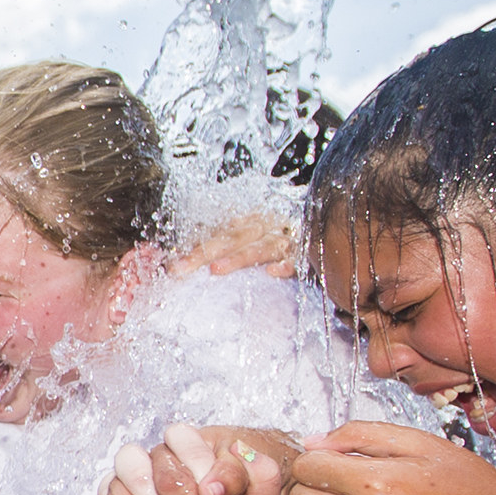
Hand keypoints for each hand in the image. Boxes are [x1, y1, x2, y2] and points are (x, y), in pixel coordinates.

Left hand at [171, 211, 295, 279]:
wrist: (321, 238)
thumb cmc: (277, 244)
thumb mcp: (249, 241)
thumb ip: (223, 249)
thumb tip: (184, 264)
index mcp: (250, 223)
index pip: (218, 233)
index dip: (196, 248)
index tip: (174, 266)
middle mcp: (266, 228)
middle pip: (233, 238)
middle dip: (206, 252)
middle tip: (182, 268)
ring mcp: (286, 241)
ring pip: (261, 247)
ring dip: (239, 258)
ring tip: (217, 269)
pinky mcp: (307, 256)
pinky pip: (296, 260)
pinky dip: (286, 265)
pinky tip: (273, 272)